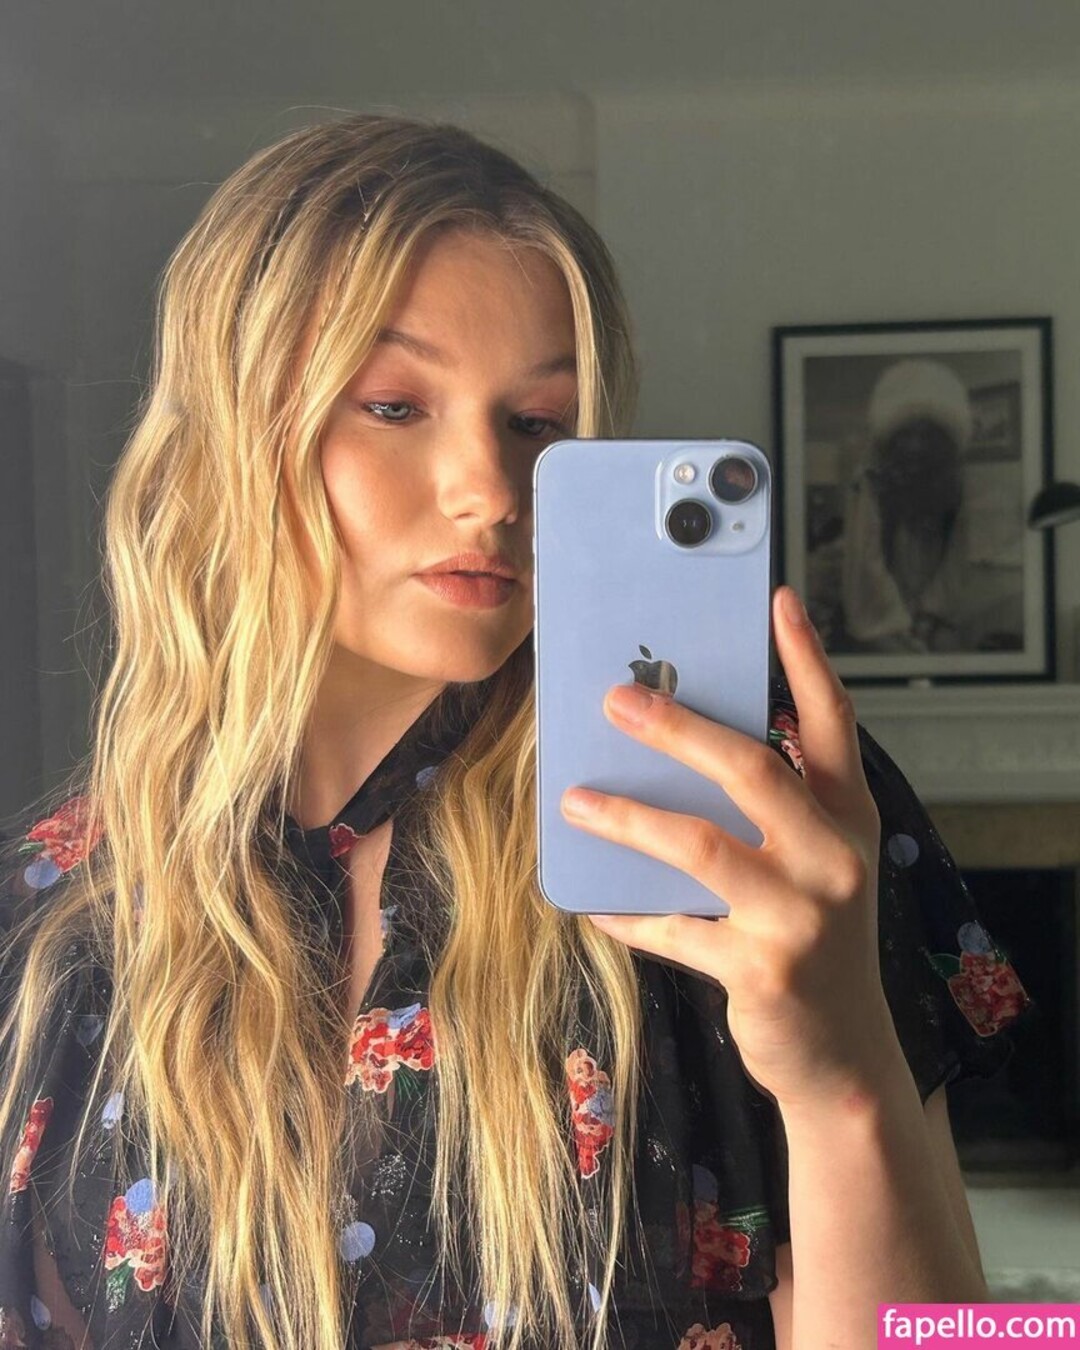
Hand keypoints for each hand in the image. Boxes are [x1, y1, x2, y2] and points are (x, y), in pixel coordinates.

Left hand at [560, 585, 896, 1109]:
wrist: (845, 1056)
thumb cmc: (815, 939)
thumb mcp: (812, 866)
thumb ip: (769, 812)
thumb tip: (673, 748)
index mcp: (848, 819)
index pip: (833, 723)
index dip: (806, 660)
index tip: (778, 601)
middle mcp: (833, 858)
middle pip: (752, 769)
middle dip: (679, 727)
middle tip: (617, 698)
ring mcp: (801, 917)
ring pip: (700, 846)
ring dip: (628, 817)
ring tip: (573, 798)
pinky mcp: (761, 971)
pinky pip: (672, 929)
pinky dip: (626, 913)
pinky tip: (589, 900)